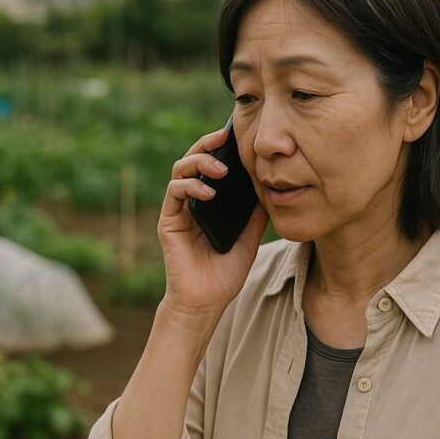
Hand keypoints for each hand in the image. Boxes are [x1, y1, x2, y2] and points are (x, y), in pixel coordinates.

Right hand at [157, 125, 269, 320]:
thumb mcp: (250, 239)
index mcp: (210, 203)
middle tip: (223, 137)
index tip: (236, 135)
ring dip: (199, 162)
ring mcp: (179, 210)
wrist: (206, 302)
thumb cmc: (225, 274)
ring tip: (220, 168)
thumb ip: (256, 215)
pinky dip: (190, 186)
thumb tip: (271, 188)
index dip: (221, 147)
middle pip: (193, 160)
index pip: (212, 165)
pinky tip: (208, 192)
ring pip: (180, 169)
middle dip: (207, 144)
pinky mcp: (169, 221)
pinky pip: (174, 192)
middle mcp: (192, 202)